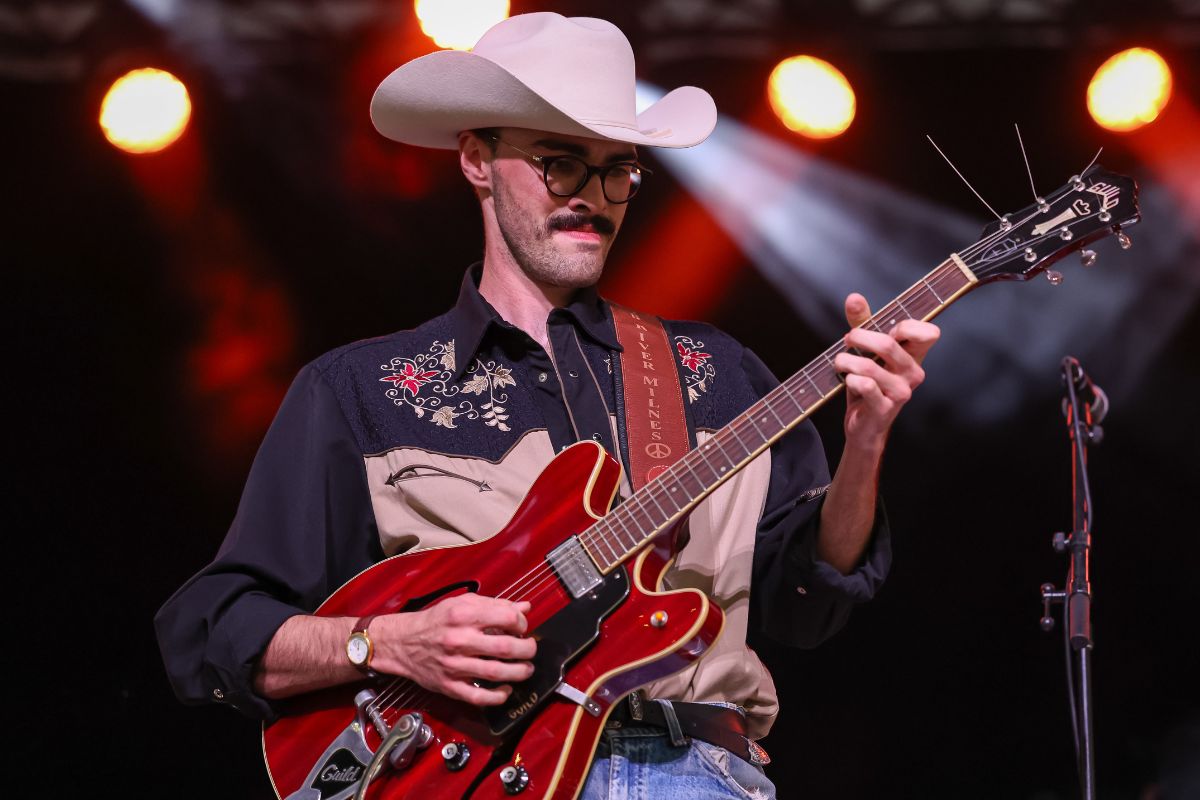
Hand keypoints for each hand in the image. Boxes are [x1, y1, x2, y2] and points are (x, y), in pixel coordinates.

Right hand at [368, 593, 536, 705]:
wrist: (402, 642)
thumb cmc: (435, 621)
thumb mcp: (462, 604)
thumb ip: (495, 605)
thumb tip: (525, 608)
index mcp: (463, 614)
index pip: (505, 618)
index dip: (521, 623)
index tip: (521, 627)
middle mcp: (458, 639)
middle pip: (504, 647)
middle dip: (526, 649)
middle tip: (530, 649)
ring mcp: (453, 665)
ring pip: (495, 672)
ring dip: (518, 672)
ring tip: (526, 669)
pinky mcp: (449, 685)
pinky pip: (478, 696)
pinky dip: (497, 696)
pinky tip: (506, 690)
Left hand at [833, 293, 939, 446]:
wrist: (863, 425)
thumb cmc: (868, 385)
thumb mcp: (866, 351)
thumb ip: (862, 322)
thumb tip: (854, 297)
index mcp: (914, 356)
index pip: (929, 333)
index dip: (906, 326)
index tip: (884, 328)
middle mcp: (914, 373)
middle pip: (888, 344)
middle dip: (859, 337)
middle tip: (847, 339)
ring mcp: (902, 392)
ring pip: (868, 366)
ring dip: (845, 361)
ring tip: (839, 362)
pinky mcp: (885, 408)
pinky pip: (863, 385)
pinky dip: (849, 379)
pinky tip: (848, 381)